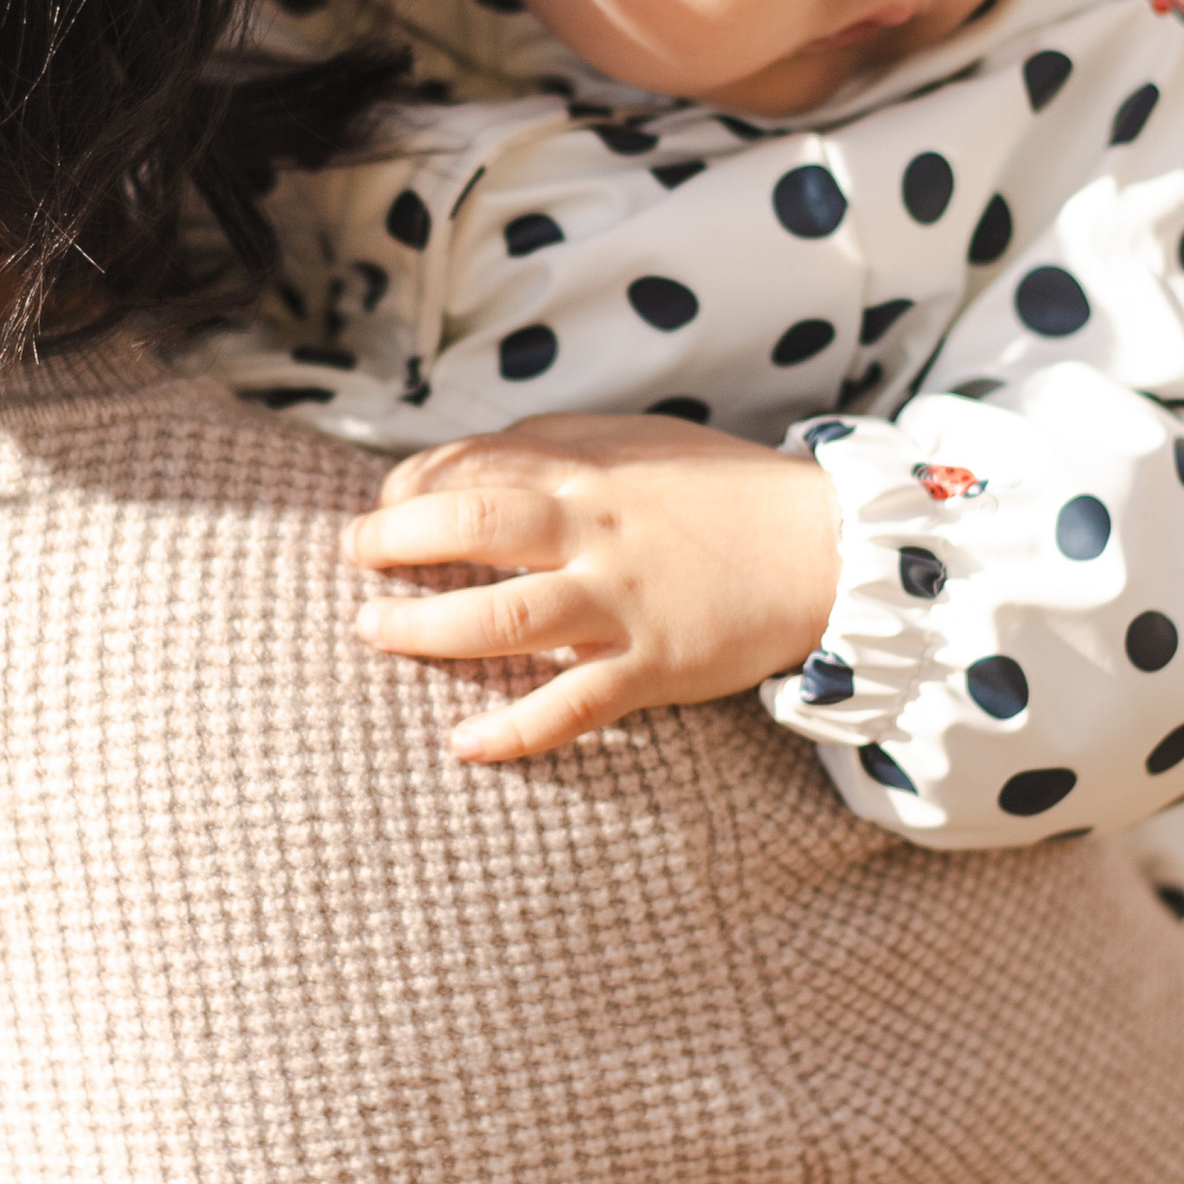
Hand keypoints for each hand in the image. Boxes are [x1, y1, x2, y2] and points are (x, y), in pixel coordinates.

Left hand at [342, 411, 842, 760]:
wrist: (829, 548)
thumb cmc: (724, 492)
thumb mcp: (640, 441)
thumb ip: (555, 447)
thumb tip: (465, 459)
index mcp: (590, 467)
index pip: (473, 464)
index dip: (409, 484)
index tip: (382, 503)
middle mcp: (596, 529)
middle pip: (468, 526)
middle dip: (393, 541)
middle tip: (353, 559)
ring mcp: (622, 601)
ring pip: (502, 618)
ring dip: (423, 629)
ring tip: (372, 630)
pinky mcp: (653, 666)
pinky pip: (569, 706)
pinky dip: (510, 729)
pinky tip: (460, 742)